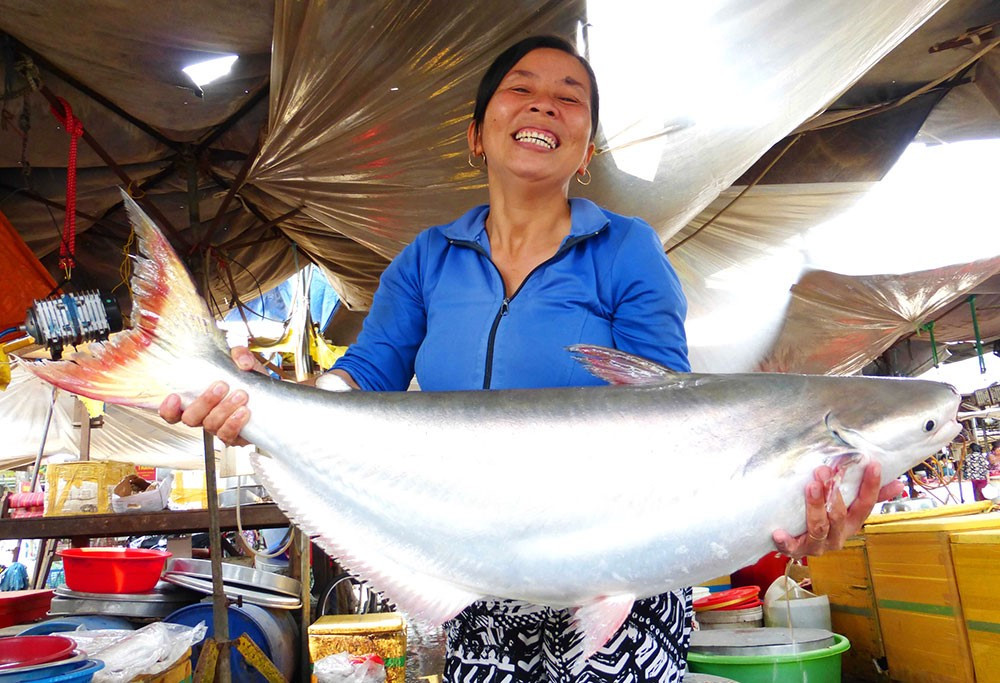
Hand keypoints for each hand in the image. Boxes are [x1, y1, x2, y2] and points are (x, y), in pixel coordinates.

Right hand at [158, 347, 259, 445]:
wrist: (271, 396)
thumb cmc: (249, 381)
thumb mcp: (243, 363)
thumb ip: (239, 354)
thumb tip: (241, 360)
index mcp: (197, 400)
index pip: (172, 411)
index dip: (168, 408)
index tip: (175, 396)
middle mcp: (204, 416)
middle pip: (190, 418)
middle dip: (205, 401)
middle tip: (221, 386)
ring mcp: (218, 427)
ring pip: (210, 425)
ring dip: (224, 409)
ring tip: (240, 395)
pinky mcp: (234, 436)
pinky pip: (228, 435)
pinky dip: (234, 423)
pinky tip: (243, 412)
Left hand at [772, 462, 903, 558]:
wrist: (797, 542)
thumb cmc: (826, 520)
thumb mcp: (849, 507)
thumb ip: (872, 496)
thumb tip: (898, 483)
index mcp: (852, 524)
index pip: (865, 505)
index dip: (871, 486)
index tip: (872, 464)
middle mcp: (838, 536)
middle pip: (839, 516)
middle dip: (833, 494)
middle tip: (824, 471)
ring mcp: (817, 546)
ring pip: (819, 528)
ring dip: (815, 507)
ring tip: (810, 486)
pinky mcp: (797, 550)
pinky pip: (792, 547)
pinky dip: (786, 541)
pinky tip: (778, 532)